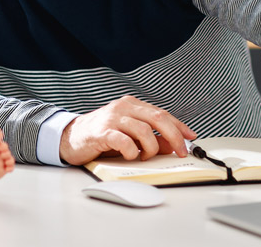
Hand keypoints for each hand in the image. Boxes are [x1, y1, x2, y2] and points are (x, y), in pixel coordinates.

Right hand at [58, 96, 196, 165]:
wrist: (70, 136)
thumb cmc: (100, 135)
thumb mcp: (128, 134)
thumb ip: (149, 137)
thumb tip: (171, 145)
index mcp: (131, 104)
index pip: (162, 113)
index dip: (179, 126)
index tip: (190, 138)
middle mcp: (123, 107)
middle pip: (158, 118)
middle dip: (174, 137)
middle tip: (180, 151)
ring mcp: (112, 118)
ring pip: (144, 130)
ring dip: (151, 148)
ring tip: (145, 156)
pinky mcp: (102, 132)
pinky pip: (124, 141)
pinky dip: (132, 151)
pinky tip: (130, 155)